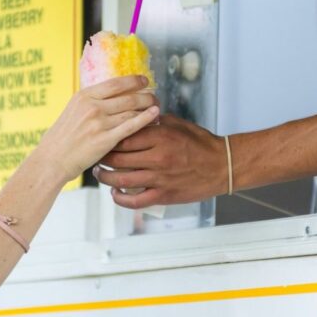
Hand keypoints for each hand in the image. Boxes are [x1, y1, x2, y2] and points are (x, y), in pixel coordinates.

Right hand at [37, 75, 159, 181]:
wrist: (52, 159)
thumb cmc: (62, 138)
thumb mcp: (73, 110)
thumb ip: (91, 101)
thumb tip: (109, 94)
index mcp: (84, 96)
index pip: (115, 83)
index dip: (133, 80)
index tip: (144, 80)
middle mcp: (92, 106)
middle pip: (127, 96)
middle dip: (145, 95)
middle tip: (154, 96)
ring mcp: (99, 123)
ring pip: (131, 110)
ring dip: (147, 107)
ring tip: (156, 107)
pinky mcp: (105, 140)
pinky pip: (130, 126)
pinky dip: (146, 118)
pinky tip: (155, 114)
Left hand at [95, 114, 225, 207]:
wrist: (222, 166)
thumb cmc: (201, 143)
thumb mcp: (178, 124)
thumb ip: (154, 121)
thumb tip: (132, 116)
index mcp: (160, 137)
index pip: (123, 136)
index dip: (108, 138)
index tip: (101, 137)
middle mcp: (158, 158)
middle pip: (118, 158)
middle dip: (102, 157)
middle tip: (95, 154)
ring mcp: (160, 178)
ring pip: (121, 179)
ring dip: (105, 177)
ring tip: (99, 173)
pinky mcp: (164, 195)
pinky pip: (135, 201)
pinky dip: (120, 198)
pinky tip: (115, 192)